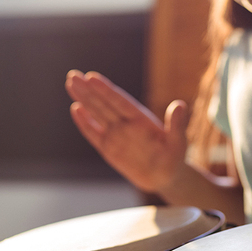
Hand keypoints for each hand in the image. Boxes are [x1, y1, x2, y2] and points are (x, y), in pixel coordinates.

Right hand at [65, 70, 188, 193]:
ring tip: (71, 83)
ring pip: (96, 113)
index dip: (106, 90)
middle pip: (103, 104)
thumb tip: (180, 104)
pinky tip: (76, 108)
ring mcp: (116, 134)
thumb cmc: (175, 157)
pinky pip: (94, 133)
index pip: (120, 102)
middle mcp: (126, 123)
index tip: (92, 77)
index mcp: (141, 119)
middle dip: (88, 90)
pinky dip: (85, 122)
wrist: (165, 176)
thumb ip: (177, 124)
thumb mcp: (178, 141)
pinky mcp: (109, 148)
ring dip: (84, 99)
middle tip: (73, 74)